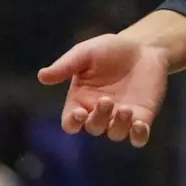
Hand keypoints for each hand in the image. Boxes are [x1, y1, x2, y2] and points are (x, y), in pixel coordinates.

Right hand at [38, 33, 168, 146]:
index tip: (80, 112)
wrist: (143, 47)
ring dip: (119, 125)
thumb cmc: (110, 49)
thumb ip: (66, 65)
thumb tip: (41, 76)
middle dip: (98, 118)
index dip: (73, 122)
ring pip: (115, 134)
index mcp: (81, 100)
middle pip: (93, 128)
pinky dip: (138, 136)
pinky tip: (139, 124)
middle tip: (107, 100)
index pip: (71, 122)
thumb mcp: (86, 53)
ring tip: (125, 109)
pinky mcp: (142, 119)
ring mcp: (121, 118)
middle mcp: (99, 113)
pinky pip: (138, 138)